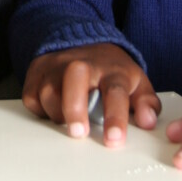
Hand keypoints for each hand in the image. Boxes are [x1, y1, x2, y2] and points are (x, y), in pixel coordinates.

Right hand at [22, 44, 159, 145]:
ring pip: (49, 94)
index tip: (113, 139)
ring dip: (58, 114)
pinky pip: (33, 99)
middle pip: (75, 81)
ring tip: (71, 120)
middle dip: (75, 108)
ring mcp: (56, 68)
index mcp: (111, 69)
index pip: (115, 92)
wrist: (79, 41)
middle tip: (79, 133)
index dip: (115, 117)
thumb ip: (146, 102)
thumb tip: (148, 121)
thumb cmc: (108, 69)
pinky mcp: (36, 74)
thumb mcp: (135, 81)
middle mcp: (82, 65)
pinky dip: (42, 111)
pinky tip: (55, 109)